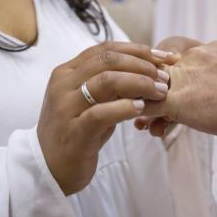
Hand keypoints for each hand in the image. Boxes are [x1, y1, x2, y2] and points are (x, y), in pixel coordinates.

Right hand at [37, 42, 169, 194]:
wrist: (51, 166)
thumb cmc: (79, 130)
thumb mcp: (94, 101)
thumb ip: (112, 83)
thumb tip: (149, 68)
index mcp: (68, 72)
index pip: (106, 49)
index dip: (139, 50)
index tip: (164, 58)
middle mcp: (64, 84)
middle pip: (108, 60)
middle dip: (143, 65)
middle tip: (165, 78)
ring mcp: (66, 107)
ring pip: (105, 81)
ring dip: (140, 83)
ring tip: (160, 92)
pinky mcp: (74, 132)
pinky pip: (101, 113)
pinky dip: (124, 107)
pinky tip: (141, 108)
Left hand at [136, 38, 216, 136]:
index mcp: (212, 50)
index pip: (183, 55)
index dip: (174, 69)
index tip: (170, 81)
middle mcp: (193, 58)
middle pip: (163, 69)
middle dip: (155, 86)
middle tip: (151, 98)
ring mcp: (184, 77)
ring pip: (152, 86)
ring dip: (149, 103)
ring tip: (148, 123)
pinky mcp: (177, 100)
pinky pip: (150, 105)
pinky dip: (145, 115)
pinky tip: (143, 125)